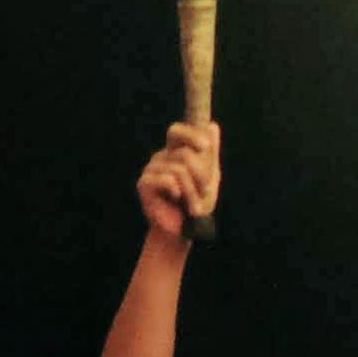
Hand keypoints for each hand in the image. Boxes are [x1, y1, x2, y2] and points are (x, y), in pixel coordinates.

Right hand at [135, 121, 219, 241]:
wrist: (182, 231)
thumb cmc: (195, 204)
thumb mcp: (210, 177)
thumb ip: (211, 153)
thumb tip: (212, 125)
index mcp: (175, 152)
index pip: (177, 131)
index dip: (191, 134)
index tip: (205, 147)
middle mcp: (161, 157)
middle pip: (184, 152)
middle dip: (200, 173)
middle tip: (205, 190)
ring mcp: (151, 169)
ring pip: (180, 170)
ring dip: (193, 191)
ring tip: (193, 205)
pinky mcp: (144, 184)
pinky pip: (167, 179)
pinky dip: (179, 191)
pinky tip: (176, 199)